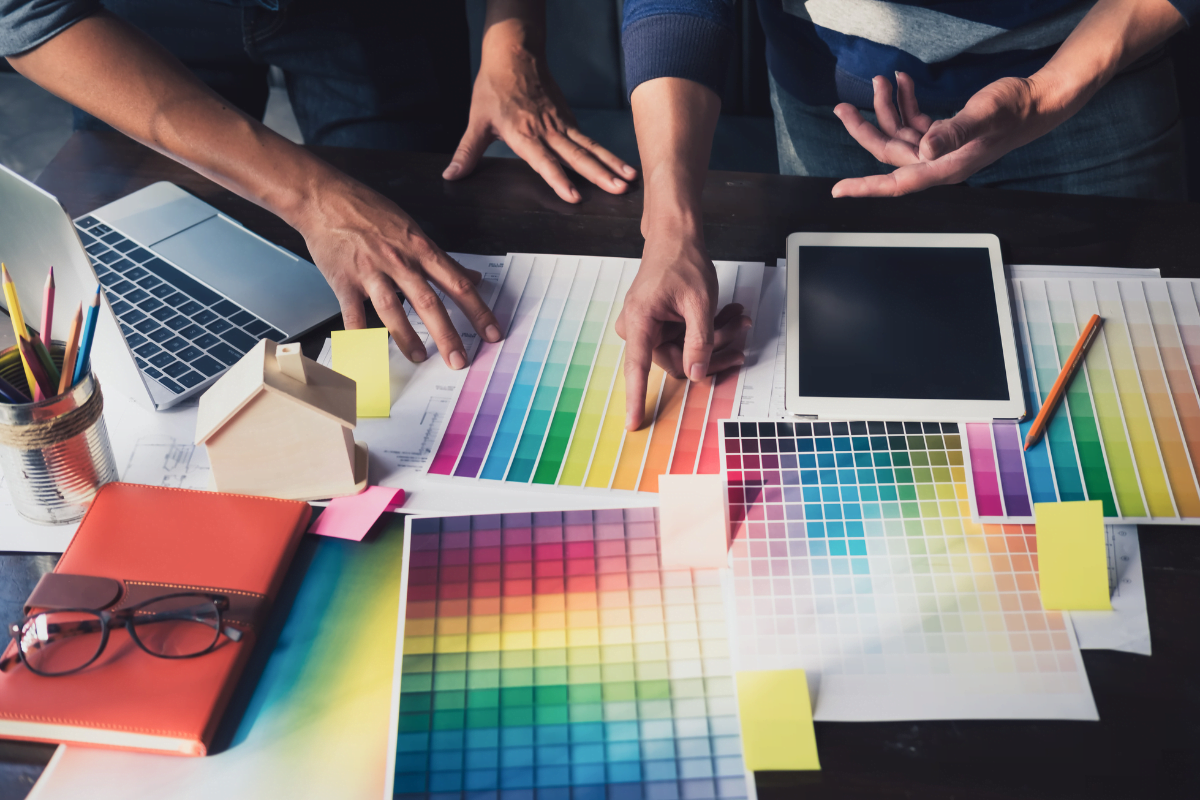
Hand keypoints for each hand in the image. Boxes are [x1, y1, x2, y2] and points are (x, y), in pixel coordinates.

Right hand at [296, 176, 500, 368]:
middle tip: (459, 360)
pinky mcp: (344, 281)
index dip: (478, 311)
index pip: (458, 285)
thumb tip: (474, 278)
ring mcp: (370, 272)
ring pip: (393, 310)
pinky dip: (359, 337)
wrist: (324, 198)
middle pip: (428, 302)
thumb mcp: (414, 230)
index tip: (492, 333)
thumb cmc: (370, 211)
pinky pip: (353, 315)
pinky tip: (367, 354)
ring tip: (419, 357)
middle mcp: (399, 262)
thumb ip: (444, 259)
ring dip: (407, 338)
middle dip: (446, 335)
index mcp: (420, 250)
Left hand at [442, 17, 636, 201]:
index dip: (558, 179)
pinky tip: (620, 167)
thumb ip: (467, 153)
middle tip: (618, 189)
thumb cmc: (493, 88)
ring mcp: (561, 124)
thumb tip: (451, 175)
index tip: (574, 196)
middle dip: (599, 175)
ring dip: (610, 164)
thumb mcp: (476, 121)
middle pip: (576, 156)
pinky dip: (605, 153)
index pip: (544, 161)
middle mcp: (546, 131)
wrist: (514, 54)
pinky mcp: (568, 119)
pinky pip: (589, 139)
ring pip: (589, 147)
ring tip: (629, 180)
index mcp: (523, 134)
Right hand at [616, 231, 750, 429]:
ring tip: (737, 317)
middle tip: (740, 328)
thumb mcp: (699, 302)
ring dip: (716, 337)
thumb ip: (698, 341)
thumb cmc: (681, 260)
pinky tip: (727, 317)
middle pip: (679, 360)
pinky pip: (685, 341)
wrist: (674, 237)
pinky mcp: (658, 327)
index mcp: (640, 321)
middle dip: (713, 347)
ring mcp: (648, 329)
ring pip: (686, 352)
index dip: (637, 398)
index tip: (633, 423)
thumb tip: (696, 374)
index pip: (637, 368)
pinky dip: (708, 331)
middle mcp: (638, 329)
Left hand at [830, 72, 1069, 197]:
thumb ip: (953, 132)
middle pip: (889, 151)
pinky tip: (902, 82)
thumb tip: (926, 149)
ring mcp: (941, 148)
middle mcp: (938, 161)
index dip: (866, 187)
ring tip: (880, 80)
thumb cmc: (1014, 110)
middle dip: (864, 128)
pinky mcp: (945, 134)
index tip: (838, 190)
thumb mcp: (983, 116)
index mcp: (944, 167)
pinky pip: (914, 122)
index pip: (897, 182)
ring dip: (886, 108)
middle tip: (842, 108)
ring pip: (899, 133)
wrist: (1037, 101)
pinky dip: (905, 103)